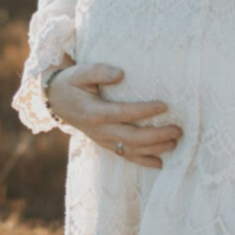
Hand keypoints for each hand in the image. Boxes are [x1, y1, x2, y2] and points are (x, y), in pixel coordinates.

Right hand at [47, 62, 182, 168]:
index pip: (123, 113)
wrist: (56, 100)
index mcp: (94, 112)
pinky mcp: (105, 144)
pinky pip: (125, 156)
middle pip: (131, 137)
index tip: (165, 106)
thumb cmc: (71, 83)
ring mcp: (103, 140)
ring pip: (131, 150)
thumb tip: (121, 73)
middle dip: (157, 135)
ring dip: (155, 149)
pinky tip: (161, 163)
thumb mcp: (80, 72)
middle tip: (178, 130)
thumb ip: (99, 71)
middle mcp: (100, 130)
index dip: (144, 111)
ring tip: (175, 143)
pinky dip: (144, 161)